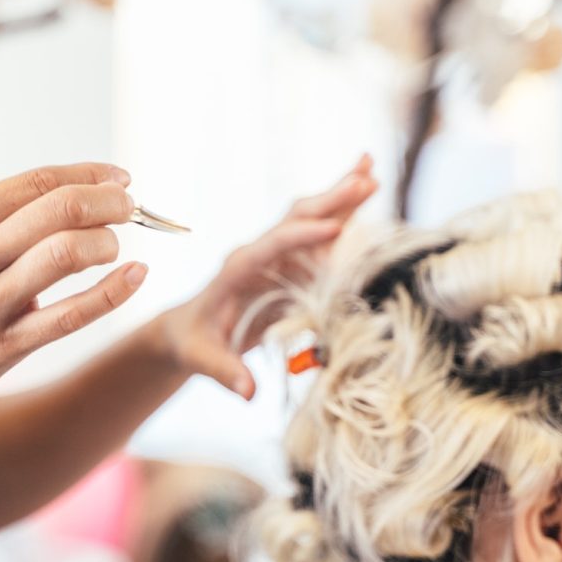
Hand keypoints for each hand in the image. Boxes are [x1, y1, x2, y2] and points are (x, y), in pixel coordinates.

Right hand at [0, 163, 146, 438]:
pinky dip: (114, 291)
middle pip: (59, 210)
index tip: (121, 178)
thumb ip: (0, 220)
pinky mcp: (3, 346)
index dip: (90, 175)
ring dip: (107, 243)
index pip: (38, 182)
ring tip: (116, 246)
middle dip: (109, 202)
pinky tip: (136, 276)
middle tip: (131, 206)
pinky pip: (73, 314)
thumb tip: (78, 194)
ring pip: (67, 254)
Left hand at [161, 155, 377, 399]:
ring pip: (311, 216)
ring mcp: (278, 253)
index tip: (332, 230)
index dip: (300, 238)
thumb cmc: (195, 343)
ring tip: (371, 169)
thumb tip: (248, 392)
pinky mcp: (292, 260)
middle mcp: (259, 252)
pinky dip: (345, 209)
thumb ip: (225, 371)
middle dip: (328, 200)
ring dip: (340, 194)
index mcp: (237, 269)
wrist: (190, 330)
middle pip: (295, 219)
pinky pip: (321, 230)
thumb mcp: (203, 359)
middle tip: (362, 179)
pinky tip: (368, 185)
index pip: (269, 246)